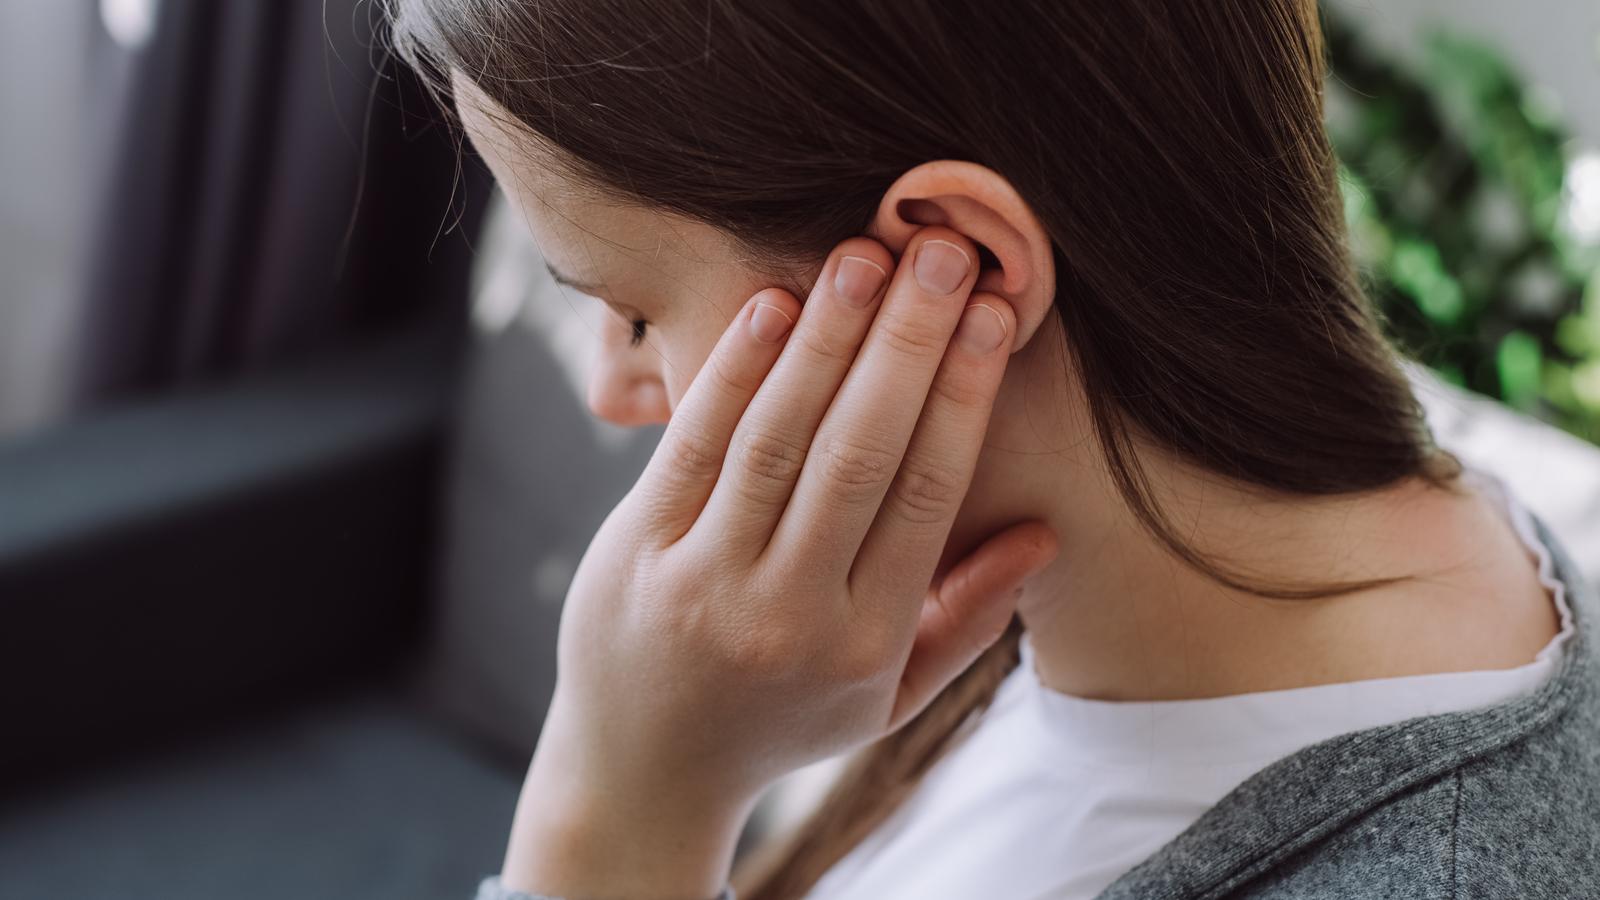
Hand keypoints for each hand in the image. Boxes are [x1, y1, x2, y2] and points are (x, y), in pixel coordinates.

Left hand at [505, 227, 1058, 897]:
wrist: (643, 772)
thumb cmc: (781, 722)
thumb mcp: (887, 696)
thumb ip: (966, 618)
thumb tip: (1042, 534)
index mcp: (866, 641)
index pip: (927, 493)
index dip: (964, 395)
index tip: (996, 312)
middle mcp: (789, 611)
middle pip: (861, 453)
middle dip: (908, 343)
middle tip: (946, 251)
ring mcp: (705, 580)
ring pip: (778, 438)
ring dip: (827, 339)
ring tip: (868, 255)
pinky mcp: (638, 549)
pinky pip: (694, 444)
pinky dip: (734, 370)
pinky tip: (775, 304)